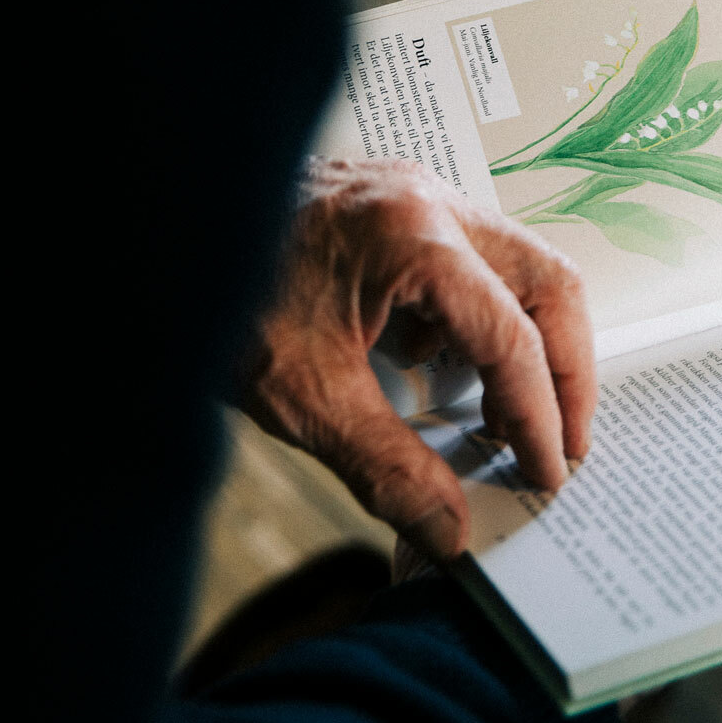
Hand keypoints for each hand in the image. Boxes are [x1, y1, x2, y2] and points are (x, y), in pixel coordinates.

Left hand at [240, 156, 596, 561]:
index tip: (544, 474)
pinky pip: (476, 262)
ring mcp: (417, 195)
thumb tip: (451, 527)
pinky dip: (484, 321)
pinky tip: (449, 376)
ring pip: (519, 266)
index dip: (538, 415)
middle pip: (546, 281)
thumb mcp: (301, 395)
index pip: (510, 334)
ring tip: (507, 424)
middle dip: (564, 370)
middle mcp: (428, 199)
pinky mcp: (400, 209)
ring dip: (528, 344)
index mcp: (410, 235)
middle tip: (560, 447)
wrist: (157, 234)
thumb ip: (386, 465)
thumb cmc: (216, 294)